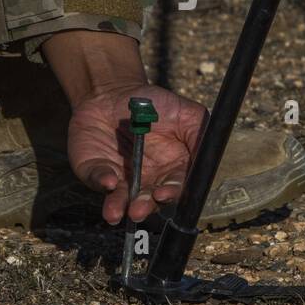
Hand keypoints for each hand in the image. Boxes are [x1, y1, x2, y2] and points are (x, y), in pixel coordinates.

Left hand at [67, 82, 208, 224]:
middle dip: (143, 207)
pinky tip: (107, 180)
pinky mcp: (97, 170)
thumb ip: (201, 135)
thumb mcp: (188, 114)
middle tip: (137, 210)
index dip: (170, 195)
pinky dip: (102, 181)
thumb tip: (208, 155)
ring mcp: (121, 177)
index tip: (163, 194)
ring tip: (115, 213)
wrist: (116, 92)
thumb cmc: (154, 104)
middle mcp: (147, 179)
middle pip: (147, 201)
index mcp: (172, 169)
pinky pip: (97, 179)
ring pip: (121, 198)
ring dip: (118, 207)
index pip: (174, 189)